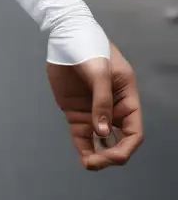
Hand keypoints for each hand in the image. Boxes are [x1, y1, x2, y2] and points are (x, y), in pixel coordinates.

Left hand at [46, 41, 143, 170]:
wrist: (65, 35)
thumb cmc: (89, 48)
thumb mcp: (100, 72)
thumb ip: (101, 101)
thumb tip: (103, 132)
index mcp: (127, 99)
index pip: (134, 131)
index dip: (127, 146)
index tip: (114, 156)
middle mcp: (112, 109)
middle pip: (118, 140)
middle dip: (111, 155)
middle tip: (95, 162)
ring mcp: (93, 111)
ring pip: (100, 141)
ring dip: (97, 155)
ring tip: (89, 164)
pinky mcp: (75, 111)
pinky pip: (82, 135)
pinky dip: (83, 147)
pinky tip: (83, 158)